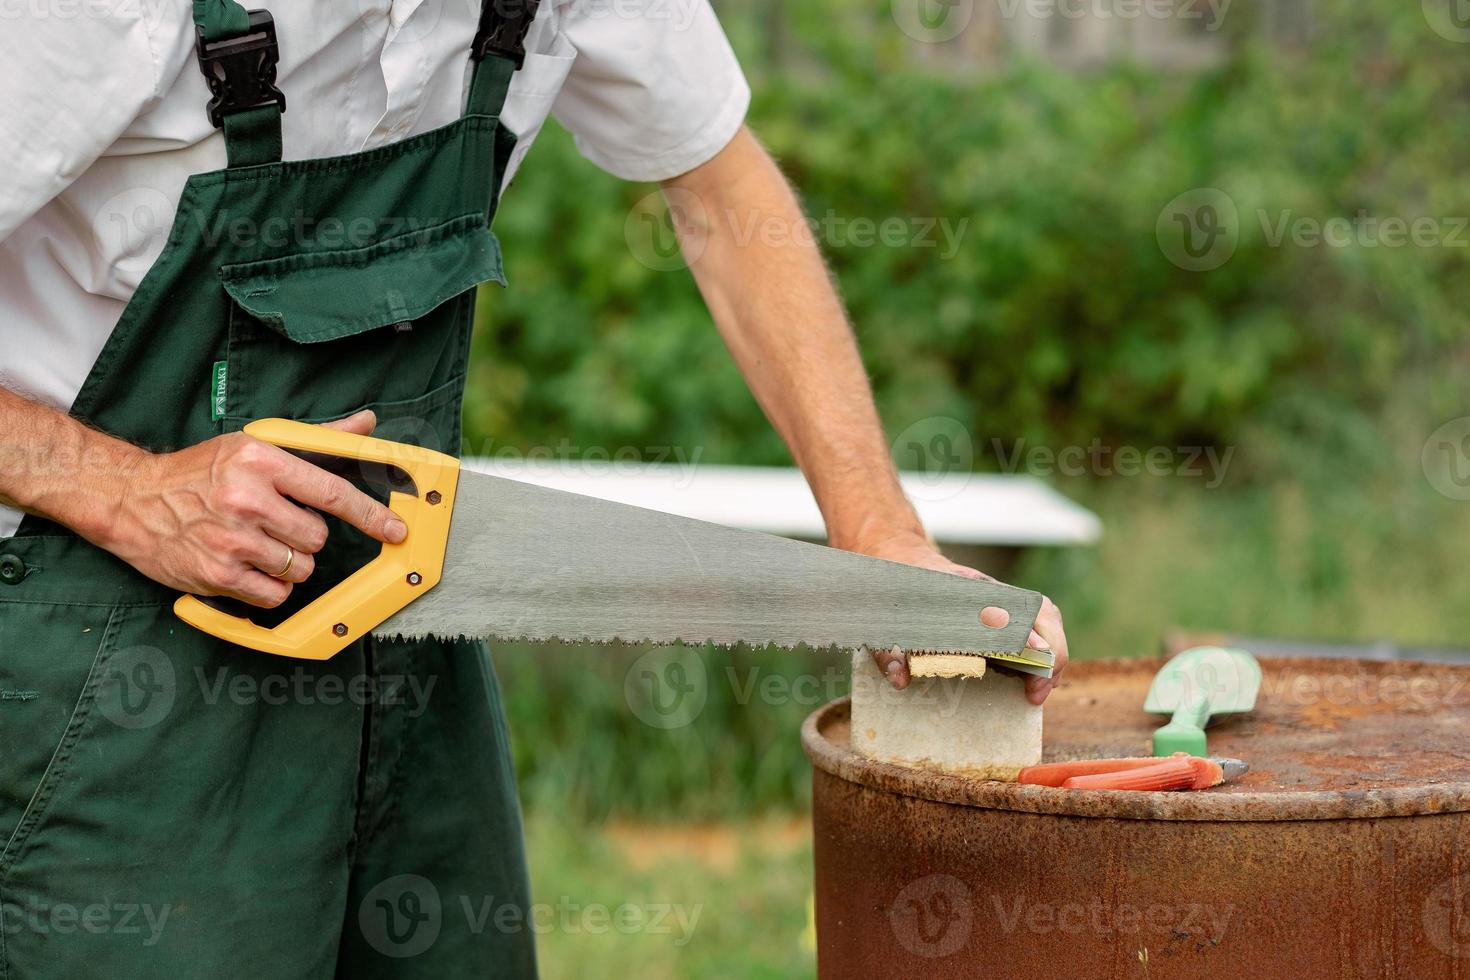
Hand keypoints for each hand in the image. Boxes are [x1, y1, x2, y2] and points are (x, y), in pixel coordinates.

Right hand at [100, 411, 405, 607]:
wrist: (133, 499)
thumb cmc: (200, 471)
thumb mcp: (256, 444)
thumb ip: (316, 440)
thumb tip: (367, 426)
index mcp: (261, 460)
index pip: (332, 491)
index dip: (370, 515)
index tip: (395, 530)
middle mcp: (246, 498)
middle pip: (318, 537)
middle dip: (306, 536)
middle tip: (276, 523)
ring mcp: (231, 539)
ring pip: (300, 568)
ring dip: (289, 563)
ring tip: (258, 543)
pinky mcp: (217, 574)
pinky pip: (275, 594)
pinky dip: (271, 587)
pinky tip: (249, 566)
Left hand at [843, 528, 1067, 703]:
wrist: (897, 555)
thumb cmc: (893, 589)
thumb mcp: (882, 619)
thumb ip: (887, 650)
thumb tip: (901, 680)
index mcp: (965, 592)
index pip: (1010, 616)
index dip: (1029, 645)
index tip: (1033, 676)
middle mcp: (989, 590)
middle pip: (1042, 613)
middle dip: (1052, 653)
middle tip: (1037, 693)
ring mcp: (998, 594)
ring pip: (1044, 614)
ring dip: (1053, 649)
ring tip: (1041, 687)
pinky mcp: (999, 603)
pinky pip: (1035, 618)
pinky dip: (1044, 644)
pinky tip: (1031, 673)